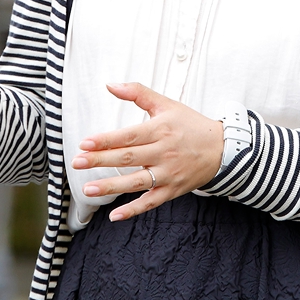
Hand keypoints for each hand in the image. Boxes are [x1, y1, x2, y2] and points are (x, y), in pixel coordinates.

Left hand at [71, 82, 223, 220]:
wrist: (222, 149)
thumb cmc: (190, 124)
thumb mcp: (166, 104)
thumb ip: (138, 93)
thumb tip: (111, 85)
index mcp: (161, 130)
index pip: (129, 136)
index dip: (106, 140)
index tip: (85, 143)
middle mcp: (164, 152)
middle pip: (128, 158)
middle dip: (100, 160)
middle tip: (77, 162)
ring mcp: (168, 174)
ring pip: (136, 182)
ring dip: (111, 186)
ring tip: (88, 188)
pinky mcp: (172, 190)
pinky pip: (151, 202)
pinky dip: (133, 210)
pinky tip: (114, 215)